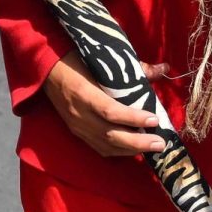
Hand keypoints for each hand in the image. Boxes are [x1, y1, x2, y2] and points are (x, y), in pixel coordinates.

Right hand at [40, 54, 166, 157]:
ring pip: (106, 145)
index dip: (133, 118)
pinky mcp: (76, 132)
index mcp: (83, 92)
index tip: (154, 119)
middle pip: (110, 134)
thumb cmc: (77, 60)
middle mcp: (79, 113)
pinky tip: (134, 149)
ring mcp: (76, 125)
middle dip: (138, 142)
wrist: (47, 70)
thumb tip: (164, 68)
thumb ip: (134, 67)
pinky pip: (99, 147)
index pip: (110, 111)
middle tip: (160, 143)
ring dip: (131, 149)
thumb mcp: (102, 60)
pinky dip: (118, 151)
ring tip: (153, 147)